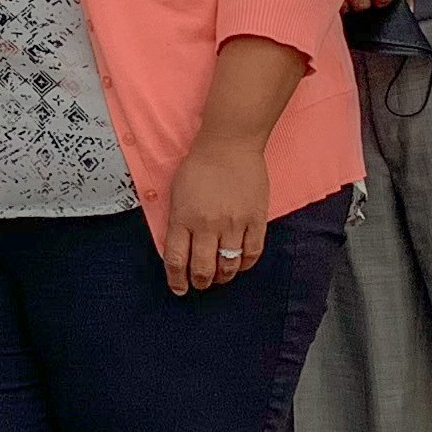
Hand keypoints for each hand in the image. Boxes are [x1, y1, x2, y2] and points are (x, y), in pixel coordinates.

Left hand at [160, 136, 274, 295]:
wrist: (229, 143)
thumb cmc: (200, 164)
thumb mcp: (176, 192)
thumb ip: (177, 222)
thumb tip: (179, 249)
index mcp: (183, 217)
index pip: (176, 260)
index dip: (177, 280)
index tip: (180, 288)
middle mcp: (207, 224)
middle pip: (203, 269)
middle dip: (201, 282)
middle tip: (202, 283)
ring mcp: (233, 223)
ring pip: (229, 265)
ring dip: (223, 276)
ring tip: (221, 275)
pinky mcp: (255, 219)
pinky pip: (252, 253)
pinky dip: (246, 264)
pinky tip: (240, 263)